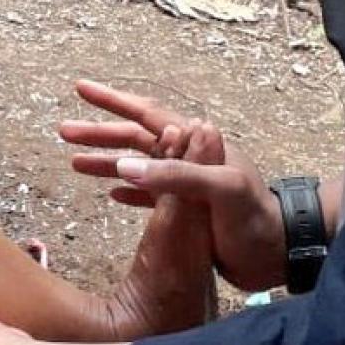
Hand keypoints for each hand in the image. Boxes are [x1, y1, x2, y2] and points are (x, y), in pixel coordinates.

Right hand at [60, 80, 284, 290]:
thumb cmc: (256, 219)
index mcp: (195, 144)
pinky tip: (109, 194)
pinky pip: (149, 194)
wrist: (281, 255)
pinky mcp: (186, 210)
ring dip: (106, 163)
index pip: (147, 114)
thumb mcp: (221, 190)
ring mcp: (185, 184)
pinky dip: (128, 191)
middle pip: (135, 138)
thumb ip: (177, 174)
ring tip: (73, 163)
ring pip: (137, 165)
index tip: (80, 89)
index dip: (112, 101)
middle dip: (98, 133)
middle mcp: (188, 158)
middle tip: (63, 131)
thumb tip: (125, 165)